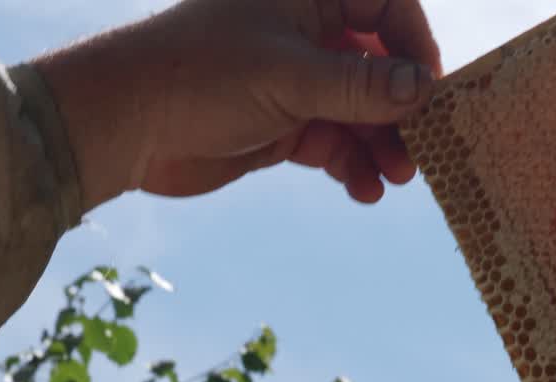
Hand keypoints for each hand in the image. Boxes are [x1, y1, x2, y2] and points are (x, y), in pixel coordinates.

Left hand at [33, 0, 442, 211]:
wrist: (125, 125)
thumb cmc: (199, 76)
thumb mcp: (291, 77)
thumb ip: (361, 85)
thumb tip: (424, 89)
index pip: (385, 5)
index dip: (414, 44)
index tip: (430, 90)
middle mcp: (305, 31)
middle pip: (379, 64)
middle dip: (401, 109)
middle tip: (423, 148)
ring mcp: (295, 80)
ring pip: (361, 110)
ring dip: (382, 144)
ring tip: (396, 178)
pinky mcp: (283, 123)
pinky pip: (336, 141)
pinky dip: (353, 165)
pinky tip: (363, 189)